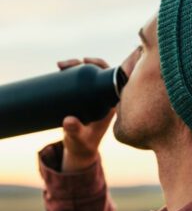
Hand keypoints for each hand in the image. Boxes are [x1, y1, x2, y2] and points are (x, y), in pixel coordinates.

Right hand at [58, 57, 114, 171]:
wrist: (81, 149)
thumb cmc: (83, 144)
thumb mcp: (78, 138)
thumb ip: (74, 131)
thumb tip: (68, 120)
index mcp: (112, 104)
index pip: (112, 78)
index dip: (100, 65)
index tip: (84, 60)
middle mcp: (106, 99)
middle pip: (100, 73)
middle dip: (83, 64)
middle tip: (63, 65)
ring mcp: (97, 98)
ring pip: (91, 75)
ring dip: (77, 66)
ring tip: (60, 66)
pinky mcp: (88, 99)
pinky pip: (84, 81)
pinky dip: (74, 73)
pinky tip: (63, 69)